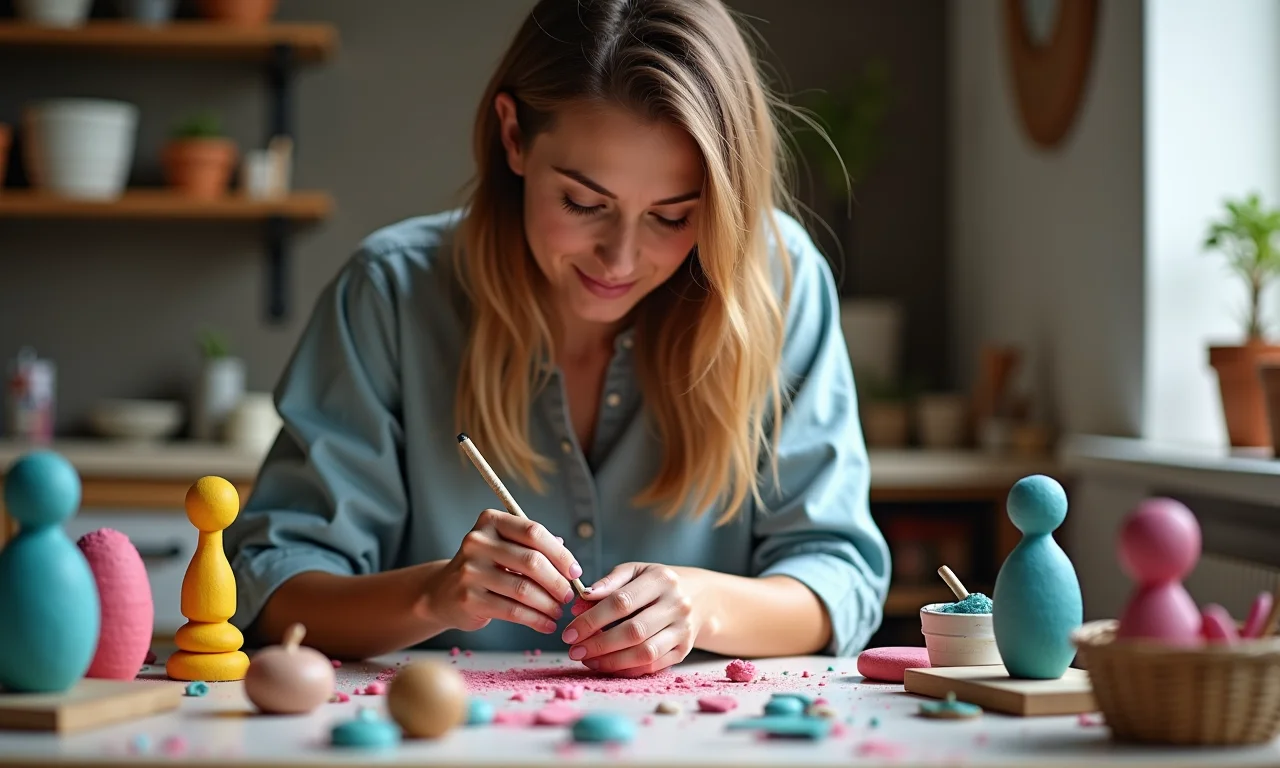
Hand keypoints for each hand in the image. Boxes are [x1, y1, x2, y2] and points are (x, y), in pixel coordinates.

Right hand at [426, 509, 581, 634]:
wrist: (442, 592)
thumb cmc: (484, 568)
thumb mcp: (505, 548)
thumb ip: (534, 547)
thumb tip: (568, 557)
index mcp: (490, 521)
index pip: (534, 532)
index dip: (560, 554)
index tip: (575, 572)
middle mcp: (477, 542)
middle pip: (531, 561)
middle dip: (557, 582)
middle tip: (568, 595)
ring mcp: (470, 570)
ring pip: (524, 589)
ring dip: (548, 604)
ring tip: (558, 611)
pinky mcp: (469, 598)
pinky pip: (512, 611)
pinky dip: (536, 620)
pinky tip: (546, 624)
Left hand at [561, 563, 701, 676]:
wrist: (698, 596)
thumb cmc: (656, 583)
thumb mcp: (634, 572)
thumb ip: (607, 584)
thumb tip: (579, 602)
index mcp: (661, 579)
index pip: (621, 602)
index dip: (592, 619)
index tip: (570, 632)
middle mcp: (677, 604)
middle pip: (633, 631)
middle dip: (599, 644)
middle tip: (574, 651)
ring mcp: (683, 629)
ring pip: (644, 653)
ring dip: (611, 661)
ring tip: (588, 661)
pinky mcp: (684, 650)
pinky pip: (653, 666)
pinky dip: (627, 669)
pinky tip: (608, 666)